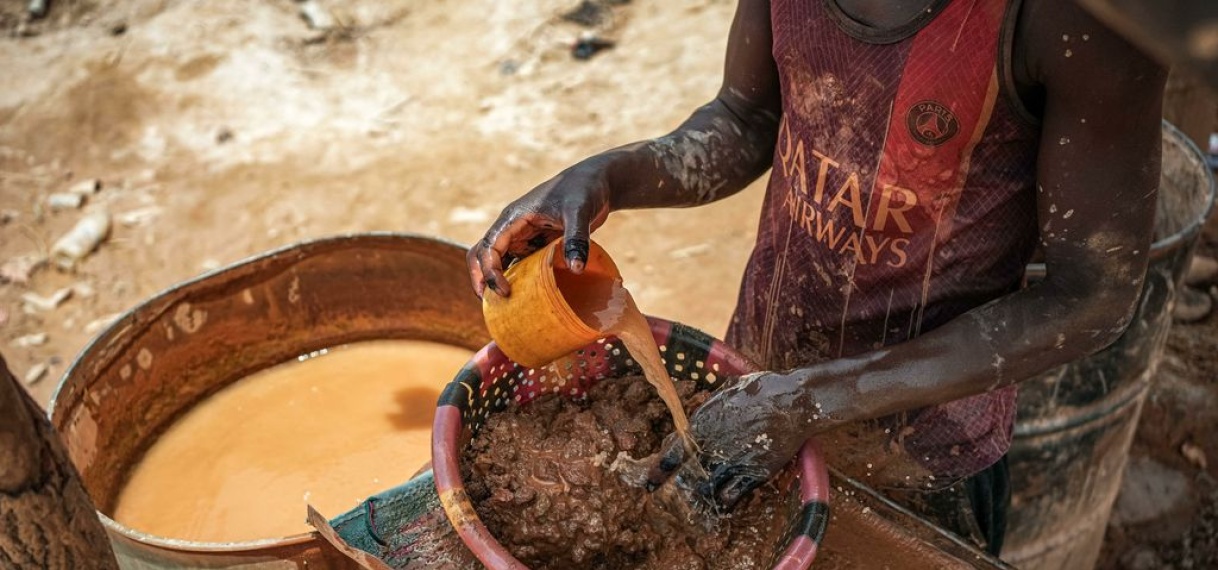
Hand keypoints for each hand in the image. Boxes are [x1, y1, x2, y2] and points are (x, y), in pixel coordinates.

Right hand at [467, 158, 613, 296]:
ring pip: (497, 262)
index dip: (489, 272)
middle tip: (494, 307)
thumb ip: (577, 238)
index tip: (504, 292)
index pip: (488, 248)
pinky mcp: (535, 244)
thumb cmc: (583, 191)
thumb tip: (577, 269)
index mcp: (513, 218)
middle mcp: (512, 228)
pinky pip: (518, 264)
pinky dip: (517, 281)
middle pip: (482, 256)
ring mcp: (522, 236)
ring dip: (496, 282)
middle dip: (482, 280)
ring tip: (507, 309)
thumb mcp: (580, 211)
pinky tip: (528, 299)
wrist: (595, 182)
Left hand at [646, 371, 810, 509]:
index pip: (672, 454)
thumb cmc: (760, 389)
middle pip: (687, 476)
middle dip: (679, 488)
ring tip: (696, 504)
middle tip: (673, 497)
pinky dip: (724, 503)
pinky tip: (721, 507)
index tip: (650, 483)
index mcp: (702, 424)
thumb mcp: (725, 392)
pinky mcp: (753, 474)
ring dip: (699, 496)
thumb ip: (708, 410)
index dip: (659, 471)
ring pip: (707, 489)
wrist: (791, 402)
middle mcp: (713, 446)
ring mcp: (733, 462)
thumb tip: (696, 419)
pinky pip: (733, 496)